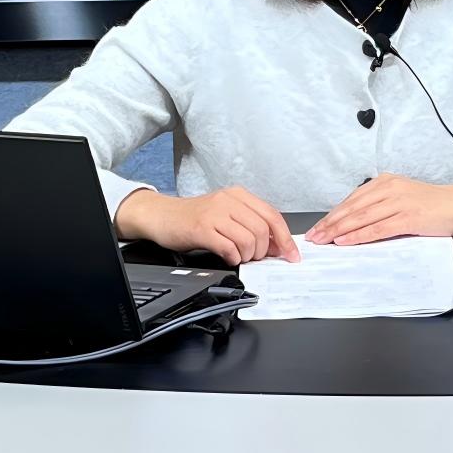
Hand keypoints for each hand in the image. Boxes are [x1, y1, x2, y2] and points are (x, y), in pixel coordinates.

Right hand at [121, 185, 297, 265]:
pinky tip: (227, 257)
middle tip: (254, 257)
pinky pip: (228, 247)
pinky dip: (232, 257)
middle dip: (263, 251)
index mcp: (239, 195)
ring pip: (248, 239)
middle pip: (262, 230)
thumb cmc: (194, 218)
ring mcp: (214, 213)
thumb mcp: (226, 214)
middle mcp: (228, 200)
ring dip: (247, 255)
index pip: (272, 215)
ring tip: (238, 256)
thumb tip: (276, 244)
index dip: (285, 238)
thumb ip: (250, 224)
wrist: (161, 215)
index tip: (292, 255)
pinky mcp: (201, 228)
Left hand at [307, 173, 452, 245]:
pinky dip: (359, 236)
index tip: (318, 226)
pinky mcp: (408, 217)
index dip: (332, 214)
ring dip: (339, 230)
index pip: (352, 200)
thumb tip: (354, 222)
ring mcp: (399, 202)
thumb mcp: (401, 197)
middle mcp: (389, 189)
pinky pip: (378, 228)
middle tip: (314, 236)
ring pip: (361, 217)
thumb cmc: (432, 204)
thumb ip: (380, 205)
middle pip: (352, 208)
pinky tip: (345, 241)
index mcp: (385, 182)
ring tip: (324, 240)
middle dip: (330, 223)